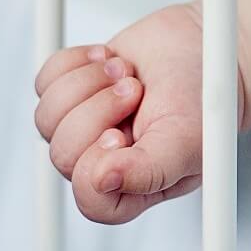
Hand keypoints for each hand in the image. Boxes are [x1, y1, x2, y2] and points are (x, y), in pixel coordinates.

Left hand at [31, 0, 250, 225]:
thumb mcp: (188, 140)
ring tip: (127, 73)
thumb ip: (149, 170)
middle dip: (100, 111)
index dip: (97, 166)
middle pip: (64, 153)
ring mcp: (83, 128)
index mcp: (133, 188)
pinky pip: (45, 82)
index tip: (120, 134)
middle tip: (134, 90)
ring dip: (89, 83)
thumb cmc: (204, 100)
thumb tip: (102, 181)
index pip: (91, 200)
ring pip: (47, 117)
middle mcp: (102, 163)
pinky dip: (77, 62)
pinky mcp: (71, 92)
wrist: (202, 49)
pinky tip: (110, 60)